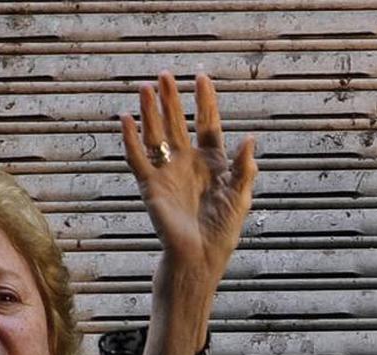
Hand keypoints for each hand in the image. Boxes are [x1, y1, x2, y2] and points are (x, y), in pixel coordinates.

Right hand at [121, 72, 257, 354]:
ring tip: (145, 88)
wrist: (199, 258)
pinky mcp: (151, 186)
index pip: (206, 124)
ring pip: (156, 134)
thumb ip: (245, 168)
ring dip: (150, 112)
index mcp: (212, 163)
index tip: (201, 77)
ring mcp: (167, 172)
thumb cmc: (223, 232)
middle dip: (171, 99)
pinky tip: (127, 119)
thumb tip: (250, 139)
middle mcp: (187, 163)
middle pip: (177, 123)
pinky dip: (131, 139)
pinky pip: (138, 158)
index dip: (204, 101)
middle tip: (164, 75)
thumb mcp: (241, 197)